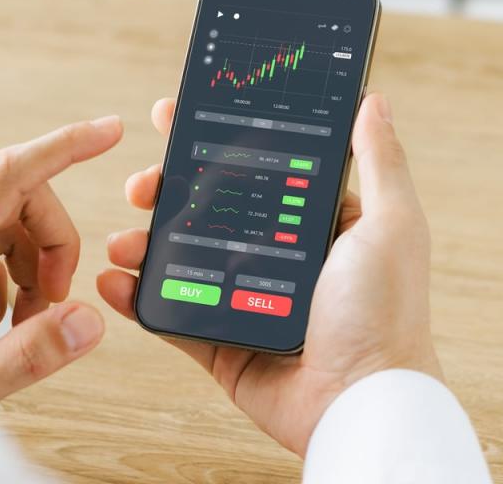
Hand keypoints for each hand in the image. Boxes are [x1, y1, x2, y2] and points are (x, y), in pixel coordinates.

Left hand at [0, 116, 122, 407]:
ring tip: (17, 325)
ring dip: (26, 267)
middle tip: (53, 303)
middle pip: (17, 199)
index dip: (66, 147)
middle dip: (52, 246)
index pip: (11, 172)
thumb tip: (88, 321)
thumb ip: (30, 354)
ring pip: (2, 219)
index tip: (108, 131)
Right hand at [98, 94, 441, 455]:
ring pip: (180, 258)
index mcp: (312, 222)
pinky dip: (135, 299)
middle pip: (206, 209)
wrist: (362, 402)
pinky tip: (112, 281)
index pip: (254, 167)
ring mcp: (245, 298)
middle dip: (165, 190)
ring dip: (142, 242)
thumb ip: (378, 161)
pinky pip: (170, 315)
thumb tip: (372, 100)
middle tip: (140, 184)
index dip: (212, 141)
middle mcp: (276, 255)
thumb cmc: (387, 313)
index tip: (174, 116)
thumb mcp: (390, 224)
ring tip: (123, 239)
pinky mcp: (222, 343)